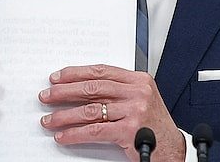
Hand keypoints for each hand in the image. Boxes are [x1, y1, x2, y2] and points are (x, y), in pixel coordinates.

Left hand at [39, 64, 184, 161]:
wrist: (172, 150)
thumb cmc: (155, 127)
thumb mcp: (141, 100)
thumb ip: (119, 92)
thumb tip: (83, 90)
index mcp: (139, 80)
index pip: (101, 71)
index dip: (76, 73)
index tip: (58, 77)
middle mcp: (137, 92)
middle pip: (92, 87)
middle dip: (65, 92)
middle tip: (47, 96)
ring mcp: (134, 110)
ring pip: (90, 110)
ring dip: (64, 115)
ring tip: (49, 119)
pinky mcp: (129, 130)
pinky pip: (94, 130)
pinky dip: (75, 133)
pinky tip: (63, 135)